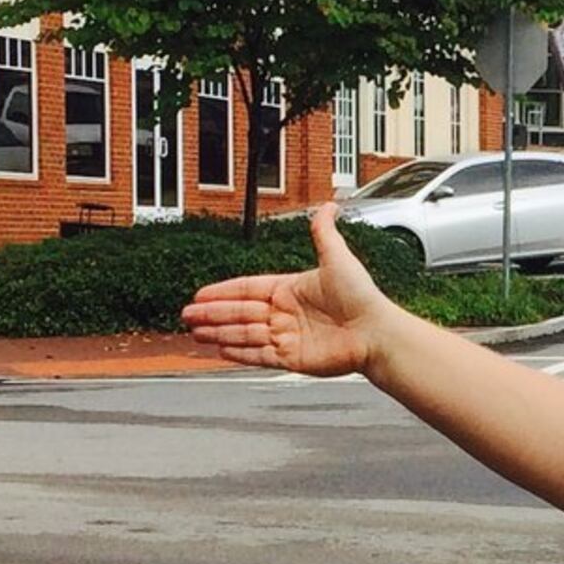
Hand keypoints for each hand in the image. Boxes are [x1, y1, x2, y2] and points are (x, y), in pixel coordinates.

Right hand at [181, 204, 397, 377]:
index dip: (223, 291)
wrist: (376, 331)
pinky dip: (238, 353)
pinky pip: (258, 355)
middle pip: (240, 312)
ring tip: (194, 333)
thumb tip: (329, 204)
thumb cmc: (362, 296)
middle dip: (212, 314)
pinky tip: (218, 349)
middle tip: (187, 315)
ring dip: (218, 332)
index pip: (248, 289)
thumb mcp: (337, 257)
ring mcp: (287, 337)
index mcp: (290, 289)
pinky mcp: (292, 359)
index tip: (200, 293)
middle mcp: (285, 313)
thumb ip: (324, 232)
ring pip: (244, 334)